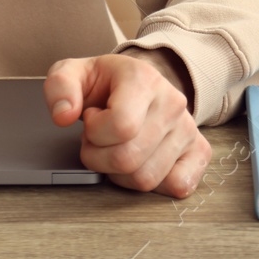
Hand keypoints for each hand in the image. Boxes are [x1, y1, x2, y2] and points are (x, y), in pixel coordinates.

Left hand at [44, 53, 211, 198]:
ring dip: (119, 173)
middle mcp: (172, 102)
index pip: (121, 125)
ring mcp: (188, 128)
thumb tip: (63, 116)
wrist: (138, 82)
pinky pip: (177, 186)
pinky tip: (140, 162)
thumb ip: (59, 87)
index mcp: (143, 78)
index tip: (90, 119)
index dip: (94, 132)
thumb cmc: (105, 82)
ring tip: (117, 147)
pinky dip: (151, 184)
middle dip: (99, 157)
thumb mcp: (73, 73)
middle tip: (97, 139)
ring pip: (146, 178)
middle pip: (128, 158)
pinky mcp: (199, 150)